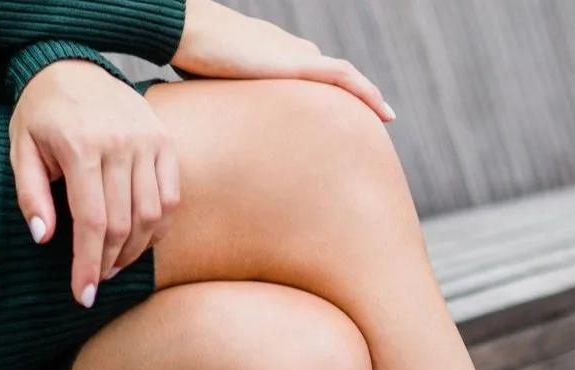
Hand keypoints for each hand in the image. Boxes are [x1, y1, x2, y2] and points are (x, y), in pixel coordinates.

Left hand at [10, 59, 179, 306]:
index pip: (92, 221)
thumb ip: (30, 194)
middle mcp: (120, 142)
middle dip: (109, 262)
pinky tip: (139, 240)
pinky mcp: (165, 142)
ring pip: (150, 217)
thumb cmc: (43, 115)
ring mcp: (148, 141)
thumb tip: (43, 237)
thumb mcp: (21, 149)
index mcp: (81, 144)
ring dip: (134, 251)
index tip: (82, 295)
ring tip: (114, 262)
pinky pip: (170, 199)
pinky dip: (157, 228)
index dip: (88, 264)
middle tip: (95, 280)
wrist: (73, 66)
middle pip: (123, 224)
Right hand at [174, 0, 393, 122]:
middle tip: (374, 121)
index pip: (313, 75)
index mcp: (275, 56)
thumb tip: (215, 134)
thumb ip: (227, 105)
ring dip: (368, 96)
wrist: (189, 31)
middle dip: (355, 97)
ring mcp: (297, 56)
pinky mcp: (298, 64)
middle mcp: (292, 52)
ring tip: (386, 117)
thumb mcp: (216, 87)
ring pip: (345, 76)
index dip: (333, 94)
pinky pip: (343, 77)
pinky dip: (366, 92)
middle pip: (334, 75)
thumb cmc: (192, 57)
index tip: (344, 115)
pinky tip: (383, 110)